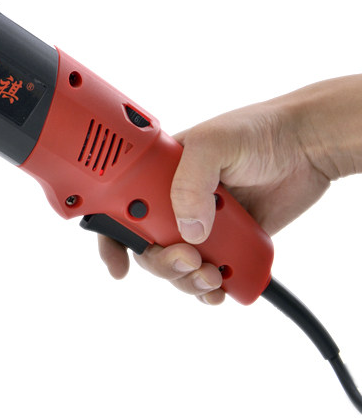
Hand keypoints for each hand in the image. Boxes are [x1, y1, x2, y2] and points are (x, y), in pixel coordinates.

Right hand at [98, 89, 339, 304]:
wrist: (307, 147)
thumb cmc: (257, 130)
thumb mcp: (214, 143)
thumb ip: (191, 183)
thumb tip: (189, 230)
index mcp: (159, 173)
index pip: (122, 207)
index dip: (113, 238)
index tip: (118, 264)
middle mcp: (175, 201)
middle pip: (149, 246)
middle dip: (162, 263)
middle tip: (188, 259)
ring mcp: (203, 224)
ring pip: (179, 267)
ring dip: (189, 280)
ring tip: (212, 275)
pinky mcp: (231, 242)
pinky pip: (213, 274)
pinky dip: (214, 289)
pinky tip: (222, 287)